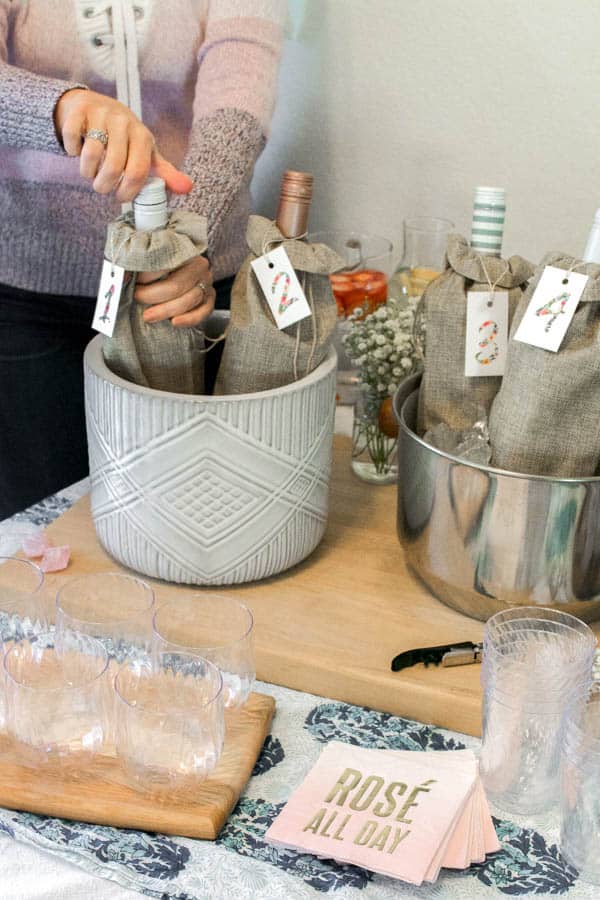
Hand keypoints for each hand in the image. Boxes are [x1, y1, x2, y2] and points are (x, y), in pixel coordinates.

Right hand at [54, 88, 192, 201]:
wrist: (96, 105)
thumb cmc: (124, 138)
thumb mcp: (145, 153)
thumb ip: (164, 173)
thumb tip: (187, 188)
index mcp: (143, 136)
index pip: (138, 171)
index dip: (128, 191)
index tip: (120, 197)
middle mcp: (123, 123)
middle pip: (114, 167)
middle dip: (104, 186)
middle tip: (101, 188)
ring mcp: (101, 114)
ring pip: (91, 155)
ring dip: (87, 172)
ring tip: (90, 173)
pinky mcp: (79, 110)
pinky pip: (72, 138)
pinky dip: (72, 152)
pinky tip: (77, 152)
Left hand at [135, 256, 214, 327]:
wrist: (174, 275)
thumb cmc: (155, 268)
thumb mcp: (144, 260)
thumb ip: (134, 265)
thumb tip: (123, 276)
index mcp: (182, 250)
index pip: (164, 263)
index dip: (145, 275)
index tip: (130, 282)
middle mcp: (198, 265)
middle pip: (176, 285)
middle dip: (151, 296)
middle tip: (136, 299)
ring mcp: (206, 282)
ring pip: (188, 300)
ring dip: (165, 310)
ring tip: (147, 316)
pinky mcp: (209, 298)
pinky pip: (203, 311)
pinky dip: (189, 319)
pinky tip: (174, 322)